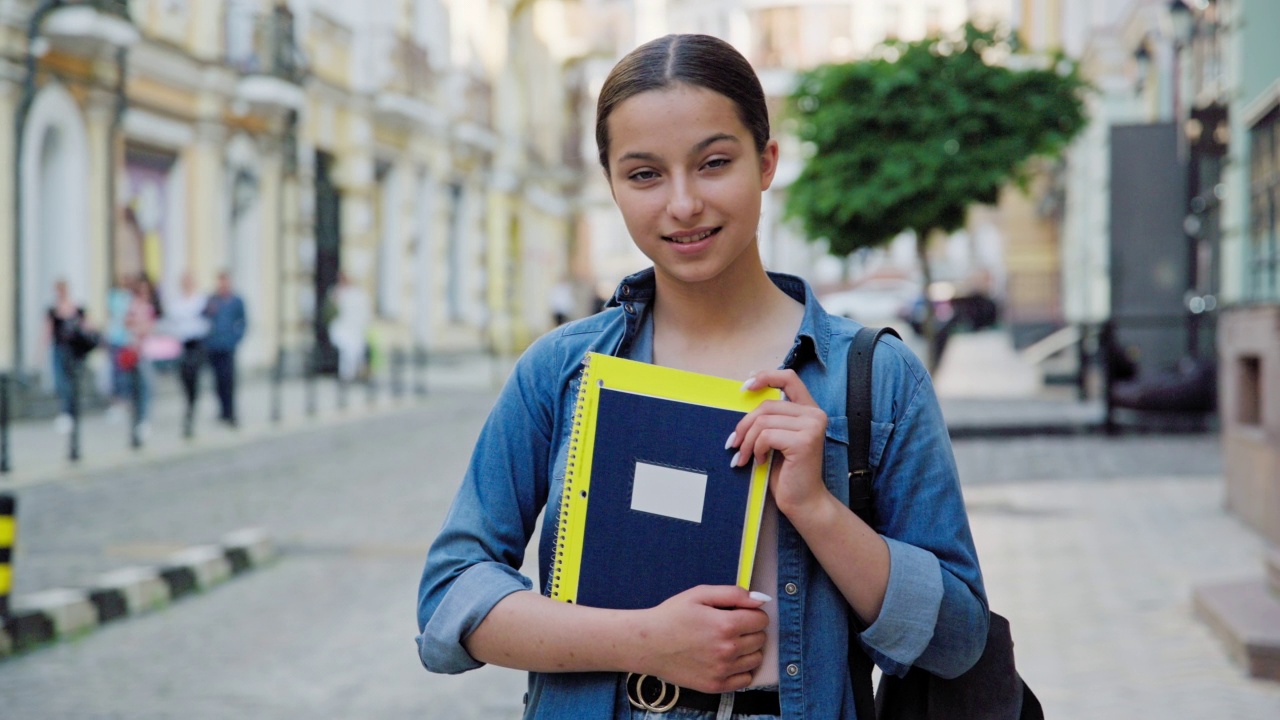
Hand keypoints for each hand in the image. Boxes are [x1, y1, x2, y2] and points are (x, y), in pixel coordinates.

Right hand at [633, 585, 769, 692]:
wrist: (647, 644)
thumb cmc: (671, 616)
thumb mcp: (699, 594)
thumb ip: (733, 594)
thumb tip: (760, 599)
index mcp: (726, 625)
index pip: (761, 620)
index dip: (752, 613)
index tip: (739, 614)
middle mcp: (727, 650)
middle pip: (760, 639)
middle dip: (750, 630)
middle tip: (729, 627)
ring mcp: (722, 670)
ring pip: (756, 659)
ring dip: (748, 649)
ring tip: (727, 642)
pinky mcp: (716, 685)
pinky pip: (746, 679)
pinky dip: (741, 669)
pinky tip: (726, 659)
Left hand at [730, 370, 830, 518]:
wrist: (803, 501)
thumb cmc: (786, 472)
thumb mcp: (776, 438)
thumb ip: (770, 418)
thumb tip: (744, 395)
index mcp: (809, 410)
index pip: (789, 378)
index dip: (765, 377)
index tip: (745, 387)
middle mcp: (815, 414)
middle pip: (766, 405)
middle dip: (744, 426)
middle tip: (734, 444)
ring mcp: (812, 426)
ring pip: (763, 421)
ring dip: (747, 441)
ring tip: (745, 457)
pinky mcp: (804, 441)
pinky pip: (766, 436)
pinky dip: (756, 449)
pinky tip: (759, 462)